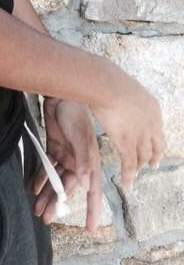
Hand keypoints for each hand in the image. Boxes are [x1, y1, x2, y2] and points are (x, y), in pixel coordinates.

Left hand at [32, 98, 101, 231]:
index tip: (91, 228)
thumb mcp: (82, 139)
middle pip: (67, 189)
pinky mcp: (53, 148)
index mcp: (89, 164)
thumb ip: (83, 161)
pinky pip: (46, 167)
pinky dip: (40, 178)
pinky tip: (33, 189)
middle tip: (46, 219)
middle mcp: (78, 163)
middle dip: (57, 204)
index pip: (92, 192)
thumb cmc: (77, 116)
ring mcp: (65, 156)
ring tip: (37, 209)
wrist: (63, 96)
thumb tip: (85, 185)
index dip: (92, 210)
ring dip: (46, 194)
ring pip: (55, 180)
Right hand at [90, 75, 164, 193]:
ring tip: (136, 175)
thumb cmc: (108, 80)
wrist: (107, 85)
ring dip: (139, 167)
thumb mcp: (122, 86)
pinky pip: (130, 164)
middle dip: (154, 156)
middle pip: (156, 145)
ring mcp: (140, 134)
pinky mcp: (127, 143)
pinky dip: (129, 176)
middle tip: (153, 165)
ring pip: (143, 156)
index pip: (157, 129)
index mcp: (152, 108)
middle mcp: (151, 123)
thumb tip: (110, 89)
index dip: (155, 140)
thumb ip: (121, 93)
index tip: (154, 146)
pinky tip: (127, 184)